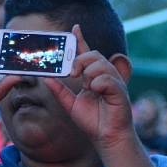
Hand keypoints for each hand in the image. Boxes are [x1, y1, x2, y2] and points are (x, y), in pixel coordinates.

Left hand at [43, 25, 134, 151]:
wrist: (106, 138)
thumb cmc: (93, 122)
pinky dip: (97, 83)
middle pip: (93, 54)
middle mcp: (105, 76)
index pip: (87, 53)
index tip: (74, 28)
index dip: (81, 40)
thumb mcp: (70, 104)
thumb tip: (46, 77)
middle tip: (72, 73)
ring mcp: (114, 82)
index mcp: (93, 77)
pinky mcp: (120, 90)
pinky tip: (95, 91)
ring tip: (88, 87)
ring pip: (99, 64)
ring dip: (88, 74)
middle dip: (79, 60)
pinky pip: (106, 78)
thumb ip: (59, 91)